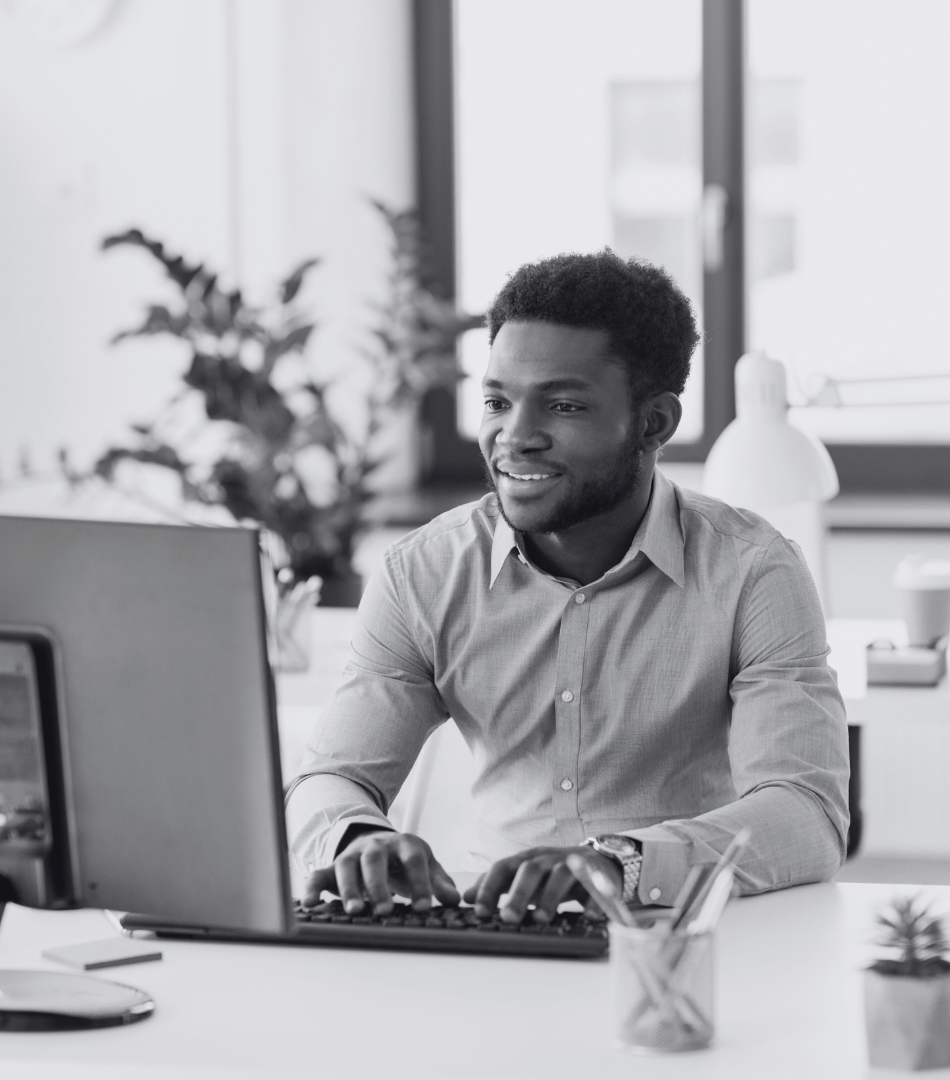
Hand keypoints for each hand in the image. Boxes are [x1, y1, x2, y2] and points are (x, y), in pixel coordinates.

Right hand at [303, 830, 459, 915]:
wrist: (379, 842)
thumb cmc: (405, 859)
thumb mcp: (426, 864)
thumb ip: (439, 881)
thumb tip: (454, 900)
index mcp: (404, 843)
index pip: (413, 859)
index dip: (419, 883)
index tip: (424, 907)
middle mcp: (376, 846)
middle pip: (375, 860)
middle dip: (379, 885)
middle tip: (385, 911)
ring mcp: (352, 855)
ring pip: (347, 866)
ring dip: (349, 888)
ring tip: (354, 911)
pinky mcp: (333, 867)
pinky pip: (319, 875)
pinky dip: (312, 888)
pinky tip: (310, 904)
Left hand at [461, 846, 622, 923]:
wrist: (599, 861)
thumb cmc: (555, 873)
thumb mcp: (525, 875)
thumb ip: (498, 885)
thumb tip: (467, 897)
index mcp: (529, 859)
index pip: (504, 867)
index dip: (490, 887)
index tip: (479, 911)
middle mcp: (549, 859)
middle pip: (531, 870)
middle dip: (519, 893)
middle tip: (508, 918)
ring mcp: (574, 865)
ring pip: (562, 874)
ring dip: (550, 896)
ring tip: (541, 919)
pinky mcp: (599, 876)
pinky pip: (597, 886)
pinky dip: (593, 901)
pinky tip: (588, 917)